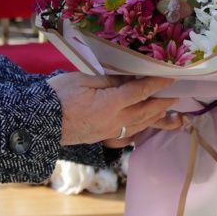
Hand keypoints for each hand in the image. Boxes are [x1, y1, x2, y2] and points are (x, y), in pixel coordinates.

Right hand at [48, 72, 179, 145]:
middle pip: (145, 112)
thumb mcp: (84, 79)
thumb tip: (130, 78)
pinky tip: (144, 129)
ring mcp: (108, 131)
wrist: (39, 122)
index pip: (141, 91)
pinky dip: (140, 130)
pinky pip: (127, 134)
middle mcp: (114, 120)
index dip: (157, 84)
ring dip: (157, 120)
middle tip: (177, 98)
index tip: (172, 78)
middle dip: (162, 104)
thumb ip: (110, 80)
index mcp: (111, 103)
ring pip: (139, 126)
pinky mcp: (101, 137)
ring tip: (172, 117)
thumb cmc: (57, 95)